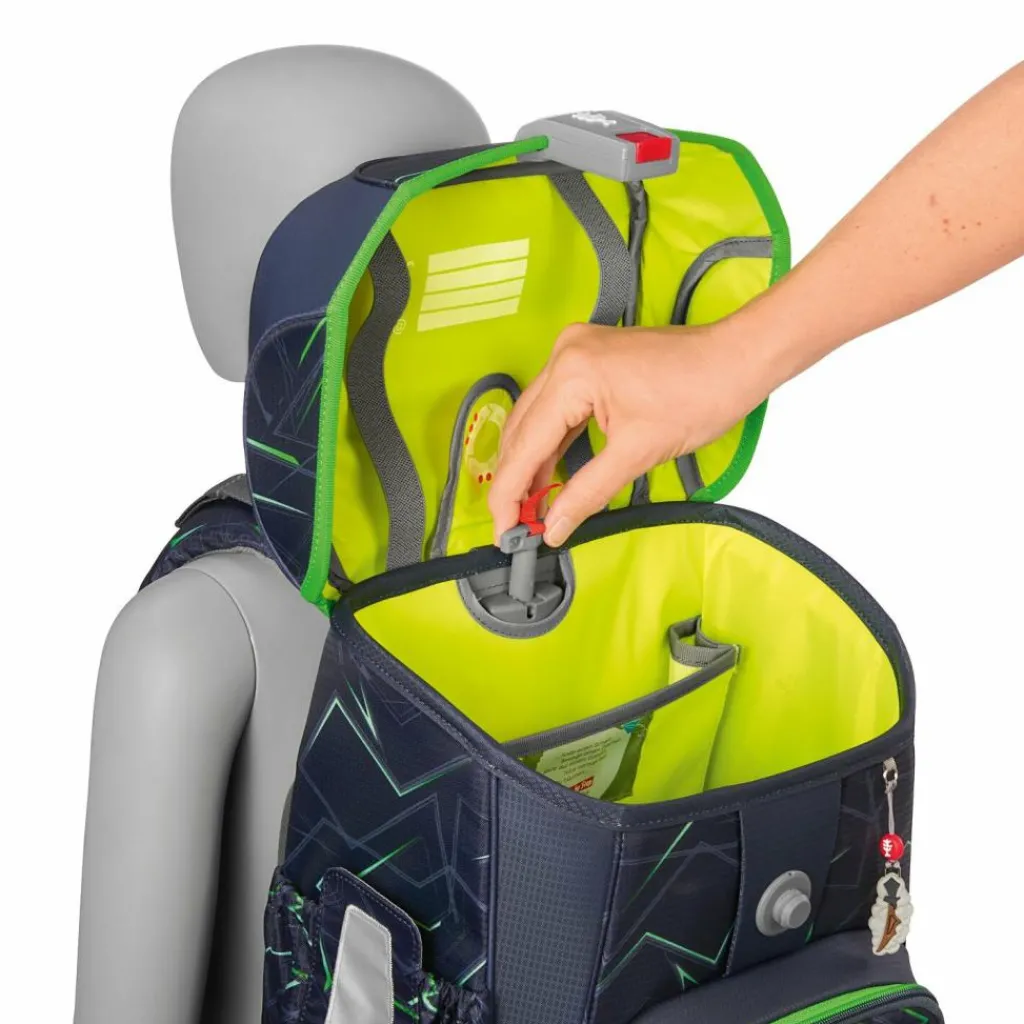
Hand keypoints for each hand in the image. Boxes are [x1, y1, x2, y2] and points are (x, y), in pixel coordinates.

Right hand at [489, 318, 770, 546]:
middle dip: (517, 481)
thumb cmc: (703, 392)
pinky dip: (553, 441)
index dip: (510, 493)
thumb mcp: (639, 453)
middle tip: (515, 526)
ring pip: (536, 418)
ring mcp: (575, 353)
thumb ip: (587, 493)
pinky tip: (551, 474)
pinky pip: (556, 406)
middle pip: (522, 430)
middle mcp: (564, 355)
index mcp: (571, 374)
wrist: (739, 358)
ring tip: (530, 507)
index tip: (505, 530)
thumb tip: (554, 526)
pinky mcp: (588, 359)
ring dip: (533, 463)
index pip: (526, 444)